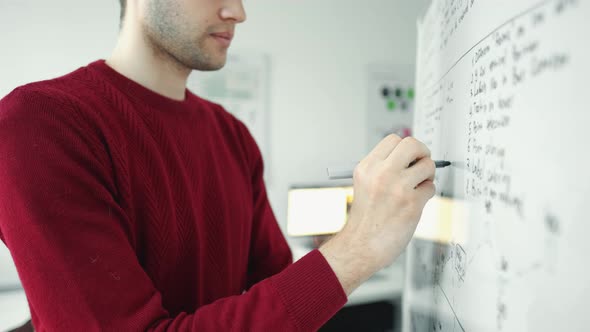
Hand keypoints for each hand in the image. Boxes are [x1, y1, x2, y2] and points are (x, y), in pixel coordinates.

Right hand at [319, 135, 435, 294]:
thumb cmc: (365, 219)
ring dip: (427, 176)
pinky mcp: (411, 204)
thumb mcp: (365, 184)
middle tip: (421, 164)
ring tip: (416, 188)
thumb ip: (383, 168)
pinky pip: (431, 188)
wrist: (361, 246)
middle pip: (412, 144)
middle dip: (422, 152)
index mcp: (367, 167)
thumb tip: (412, 157)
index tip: (409, 158)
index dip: (405, 148)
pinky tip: (415, 203)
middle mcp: (381, 173)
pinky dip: (427, 194)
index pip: (394, 139)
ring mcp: (397, 187)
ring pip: (427, 165)